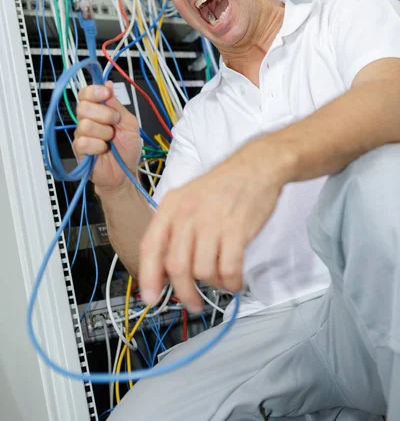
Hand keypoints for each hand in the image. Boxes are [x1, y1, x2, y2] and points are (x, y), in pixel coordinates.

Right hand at [73, 81, 141, 190]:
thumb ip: (117, 104)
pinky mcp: (79, 150)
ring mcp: (81, 135)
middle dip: (104, 114)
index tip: (106, 94)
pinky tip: (103, 150)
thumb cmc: (127, 149)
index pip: (86, 93)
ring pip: (85, 124)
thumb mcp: (129, 122)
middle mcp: (87, 120)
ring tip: (110, 140)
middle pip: (83, 106)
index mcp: (98, 111)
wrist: (125, 172)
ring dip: (104, 133)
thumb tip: (107, 84)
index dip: (94, 91)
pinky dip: (98, 146)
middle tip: (114, 124)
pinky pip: (83, 141)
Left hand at [139, 138, 291, 311]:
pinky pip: (229, 269)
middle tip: (193, 303)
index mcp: (171, 206)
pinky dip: (232, 282)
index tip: (150, 298)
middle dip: (185, 292)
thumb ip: (174, 229)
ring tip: (221, 280)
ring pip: (202, 271)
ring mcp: (212, 222)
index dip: (148, 277)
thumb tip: (165, 267)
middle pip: (176, 266)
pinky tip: (235, 281)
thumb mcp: (189, 198)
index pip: (151, 246)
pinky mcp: (236, 230)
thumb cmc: (224, 185)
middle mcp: (187, 214)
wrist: (256, 167)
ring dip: (213, 284)